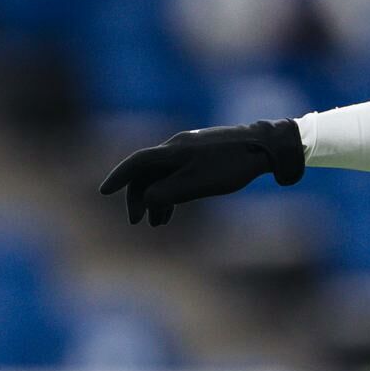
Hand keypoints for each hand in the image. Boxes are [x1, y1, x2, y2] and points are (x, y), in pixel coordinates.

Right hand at [99, 118, 304, 225]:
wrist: (266, 147)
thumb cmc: (231, 166)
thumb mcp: (197, 184)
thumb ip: (168, 193)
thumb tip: (145, 199)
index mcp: (173, 151)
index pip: (137, 162)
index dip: (118, 177)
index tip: (103, 192)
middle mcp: (177, 147)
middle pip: (147, 172)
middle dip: (138, 196)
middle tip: (137, 222)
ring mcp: (191, 150)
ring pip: (164, 175)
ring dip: (156, 198)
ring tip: (158, 223)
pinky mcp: (204, 155)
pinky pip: (179, 174)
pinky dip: (172, 191)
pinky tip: (174, 209)